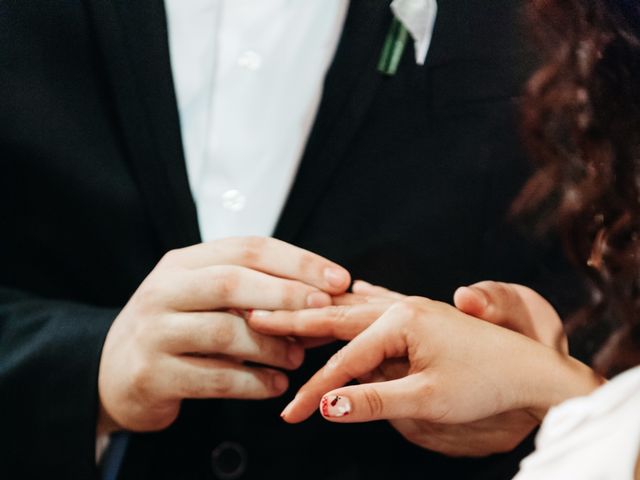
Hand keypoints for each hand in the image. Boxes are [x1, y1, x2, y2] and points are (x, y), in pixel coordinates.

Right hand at [97, 237, 349, 433]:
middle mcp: (165, 290)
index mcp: (184, 263)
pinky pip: (215, 379)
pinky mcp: (153, 374)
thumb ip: (252, 293)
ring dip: (273, 346)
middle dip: (287, 295)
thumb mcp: (205, 298)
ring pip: (226, 333)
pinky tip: (275, 385)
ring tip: (299, 357)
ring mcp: (154, 332)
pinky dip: (253, 383)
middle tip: (325, 310)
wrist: (113, 372)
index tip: (339, 278)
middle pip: (233, 282)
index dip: (298, 262)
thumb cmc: (176, 329)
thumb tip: (322, 298)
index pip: (248, 248)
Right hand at [249, 283, 600, 456]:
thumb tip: (328, 406)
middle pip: (337, 316)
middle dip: (296, 323)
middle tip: (256, 318)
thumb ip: (375, 399)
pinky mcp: (417, 317)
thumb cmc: (487, 381)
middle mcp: (403, 306)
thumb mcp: (428, 397)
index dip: (315, 388)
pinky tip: (339, 300)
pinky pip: (371, 310)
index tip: (291, 413)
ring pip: (352, 309)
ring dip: (317, 314)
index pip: (344, 358)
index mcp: (402, 320)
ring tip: (284, 311)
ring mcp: (411, 308)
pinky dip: (347, 312)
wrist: (531, 370)